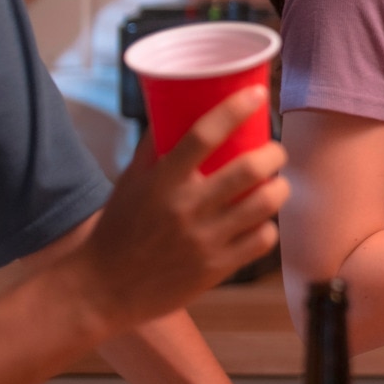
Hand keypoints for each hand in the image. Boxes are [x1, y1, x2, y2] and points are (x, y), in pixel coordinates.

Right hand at [66, 91, 289, 338]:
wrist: (104, 289)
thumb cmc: (118, 228)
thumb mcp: (130, 182)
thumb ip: (154, 148)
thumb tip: (174, 109)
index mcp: (161, 181)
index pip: (203, 135)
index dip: (235, 109)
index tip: (257, 94)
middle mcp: (185, 208)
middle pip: (249, 169)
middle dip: (274, 153)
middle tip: (274, 151)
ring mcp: (204, 240)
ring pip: (265, 204)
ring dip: (279, 188)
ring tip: (276, 184)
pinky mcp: (217, 268)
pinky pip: (262, 239)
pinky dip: (268, 227)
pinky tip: (262, 221)